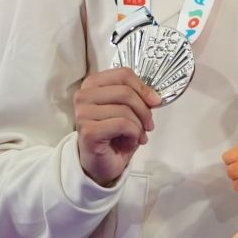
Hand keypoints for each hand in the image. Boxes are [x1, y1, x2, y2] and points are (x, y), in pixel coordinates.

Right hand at [74, 68, 160, 185]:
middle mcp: (84, 95)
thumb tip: (154, 96)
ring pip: (125, 110)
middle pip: (125, 92)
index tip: (155, 102)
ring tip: (138, 135)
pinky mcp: (87, 130)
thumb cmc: (116, 134)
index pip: (123, 74)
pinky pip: (122, 124)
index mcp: (93, 84)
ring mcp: (83, 113)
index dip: (143, 88)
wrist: (103, 162)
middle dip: (144, 110)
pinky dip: (134, 134)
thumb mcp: (130, 110)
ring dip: (139, 125)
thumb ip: (138, 97)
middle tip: (148, 125)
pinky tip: (129, 141)